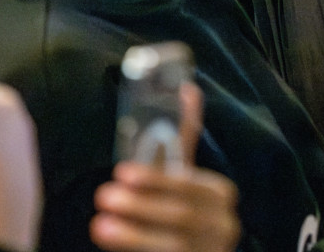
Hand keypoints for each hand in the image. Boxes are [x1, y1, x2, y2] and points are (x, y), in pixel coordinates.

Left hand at [90, 83, 240, 251]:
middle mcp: (224, 227)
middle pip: (184, 217)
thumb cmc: (178, 210)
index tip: (121, 172)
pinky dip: (137, 249)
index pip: (194, 187)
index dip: (159, 181)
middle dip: (141, 206)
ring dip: (133, 234)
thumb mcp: (181, 174)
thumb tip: (186, 88)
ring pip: (175, 245)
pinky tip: (110, 242)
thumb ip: (183, 137)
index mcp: (221, 196)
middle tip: (104, 196)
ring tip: (100, 224)